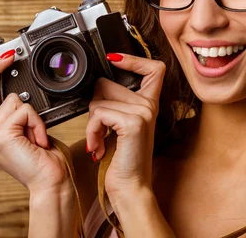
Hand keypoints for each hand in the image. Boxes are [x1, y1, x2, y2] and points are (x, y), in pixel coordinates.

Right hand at [0, 51, 70, 194]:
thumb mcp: (25, 133)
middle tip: (8, 55)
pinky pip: (23, 109)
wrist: (51, 183)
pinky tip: (39, 139)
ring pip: (11, 100)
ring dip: (32, 114)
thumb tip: (15, 94)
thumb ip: (13, 116)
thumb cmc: (44, 160)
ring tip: (37, 135)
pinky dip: (37, 121)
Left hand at [85, 52, 165, 199]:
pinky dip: (92, 131)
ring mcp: (143, 112)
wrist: (130, 187)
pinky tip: (98, 146)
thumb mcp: (121, 127)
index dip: (133, 59)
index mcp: (149, 104)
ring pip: (99, 99)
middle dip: (95, 105)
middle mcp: (149, 105)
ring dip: (91, 122)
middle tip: (100, 129)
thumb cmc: (123, 160)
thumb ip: (116, 104)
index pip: (154, 68)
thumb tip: (98, 84)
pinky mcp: (133, 122)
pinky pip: (99, 113)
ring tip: (99, 140)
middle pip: (108, 83)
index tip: (114, 58)